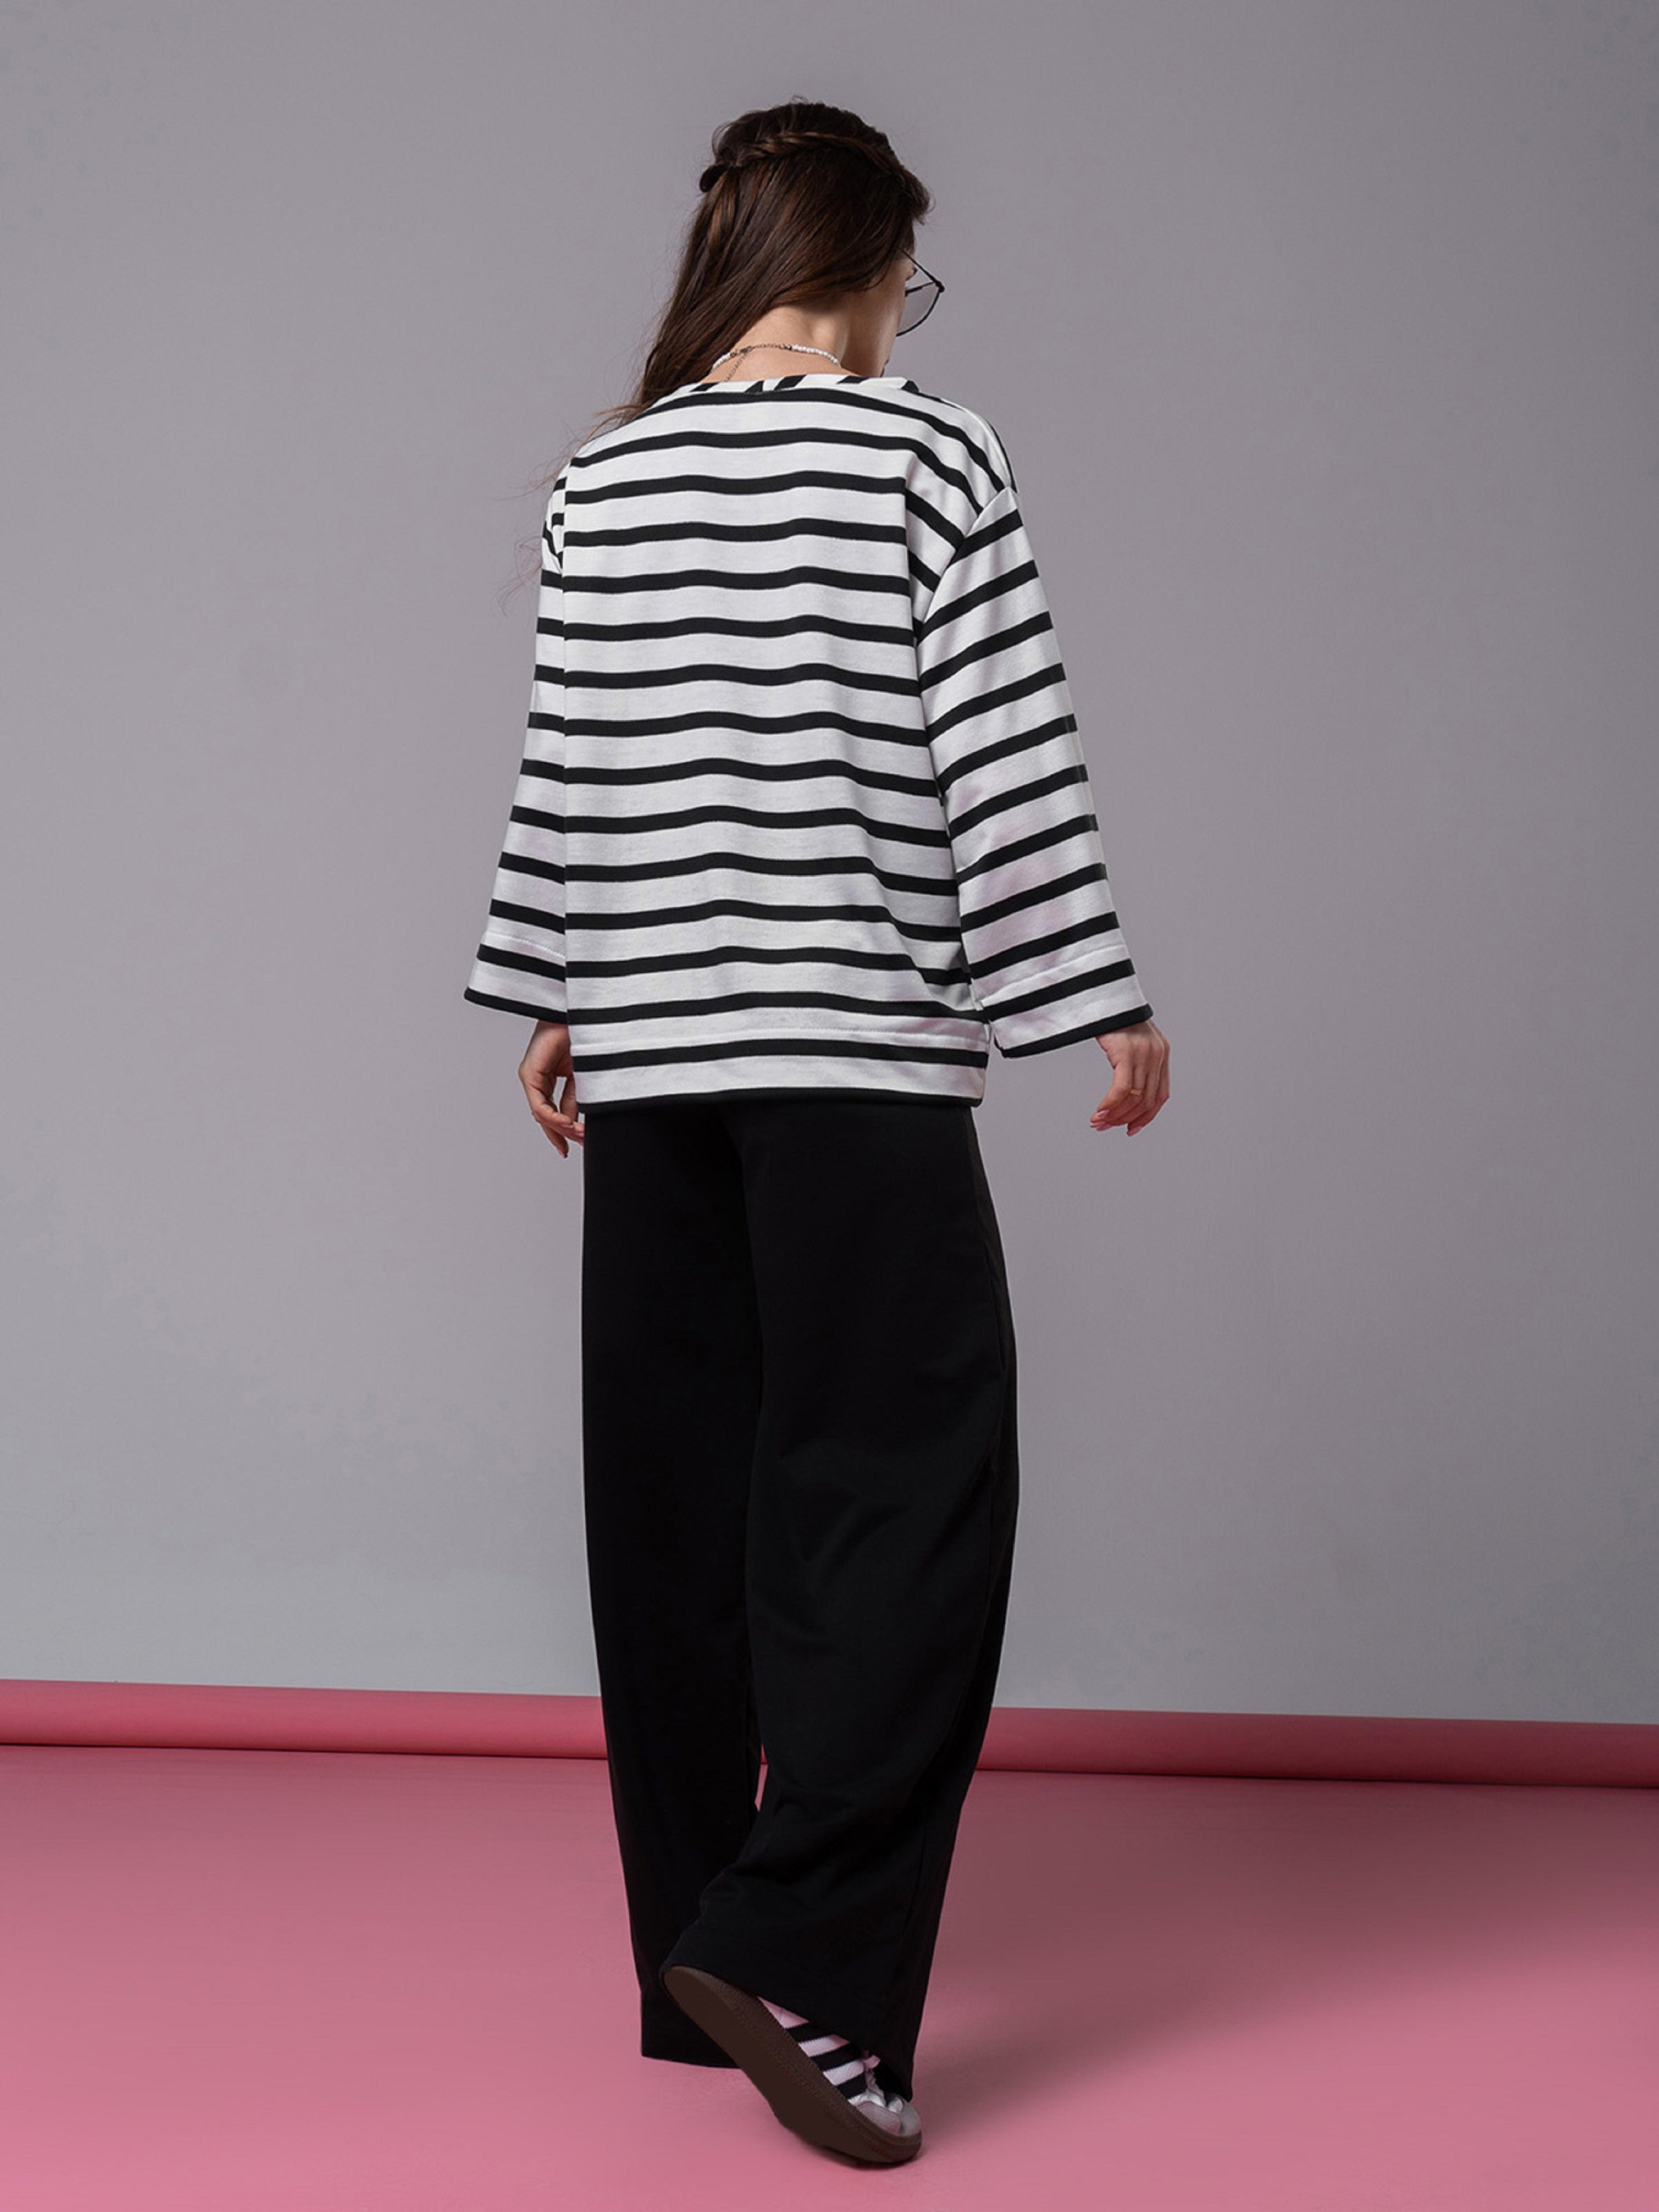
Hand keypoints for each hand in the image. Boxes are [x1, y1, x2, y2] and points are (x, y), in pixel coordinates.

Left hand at [518, 1020, 583, 1156]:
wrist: (580, 1013)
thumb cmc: (583, 1035)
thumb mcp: (583, 1076)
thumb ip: (577, 1098)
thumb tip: (578, 1123)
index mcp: (547, 1078)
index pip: (552, 1113)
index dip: (564, 1132)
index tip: (577, 1144)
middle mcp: (536, 1079)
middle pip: (545, 1117)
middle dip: (562, 1134)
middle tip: (579, 1144)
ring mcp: (531, 1076)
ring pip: (541, 1114)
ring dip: (560, 1128)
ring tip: (579, 1134)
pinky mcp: (530, 1073)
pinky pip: (539, 1104)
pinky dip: (553, 1117)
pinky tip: (568, 1123)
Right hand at [1090, 1019, 1169, 1136]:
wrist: (1105, 991)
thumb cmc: (1113, 1016)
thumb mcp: (1131, 1041)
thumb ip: (1135, 1061)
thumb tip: (1126, 1091)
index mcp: (1162, 1054)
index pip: (1160, 1096)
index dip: (1147, 1117)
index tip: (1130, 1129)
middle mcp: (1157, 1055)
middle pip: (1146, 1101)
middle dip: (1124, 1119)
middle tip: (1104, 1127)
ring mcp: (1144, 1054)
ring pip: (1134, 1098)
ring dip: (1114, 1115)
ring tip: (1097, 1122)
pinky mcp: (1127, 1053)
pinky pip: (1121, 1090)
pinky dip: (1110, 1105)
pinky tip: (1099, 1111)